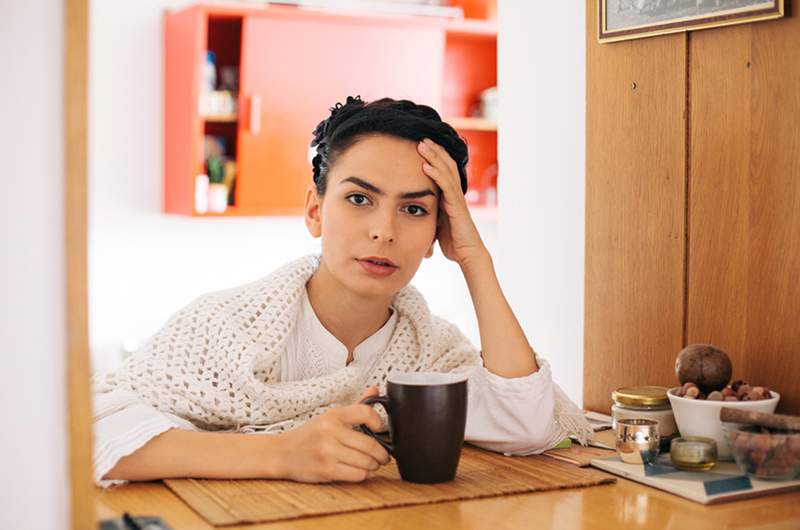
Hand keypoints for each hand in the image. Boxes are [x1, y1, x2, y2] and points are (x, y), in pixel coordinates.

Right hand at [274, 387, 390, 482]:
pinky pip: (357, 474)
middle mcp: (331, 432)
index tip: (380, 428)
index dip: (379, 421)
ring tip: (373, 465)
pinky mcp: (327, 470)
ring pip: (366, 462)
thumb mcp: (329, 416)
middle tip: (384, 456)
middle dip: (382, 454)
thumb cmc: (308, 435)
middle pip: (370, 444)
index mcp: (333, 415)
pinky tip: (362, 471)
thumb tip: (375, 389)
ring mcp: (328, 452)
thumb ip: (355, 406)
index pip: (365, 412)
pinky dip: (364, 475)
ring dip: (374, 466)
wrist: (281, 453)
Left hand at [417, 138, 487, 267]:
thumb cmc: (453, 242)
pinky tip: (426, 166)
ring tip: (422, 144)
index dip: (435, 157)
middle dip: (434, 151)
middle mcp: (455, 193)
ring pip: (446, 171)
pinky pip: (446, 186)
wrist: (468, 254)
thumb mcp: (436, 223)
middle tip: (421, 138)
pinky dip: (436, 174)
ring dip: (434, 156)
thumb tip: (412, 213)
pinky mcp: (457, 206)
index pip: (444, 170)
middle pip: (446, 165)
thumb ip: (428, 214)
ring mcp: (457, 198)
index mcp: (450, 196)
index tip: (422, 146)